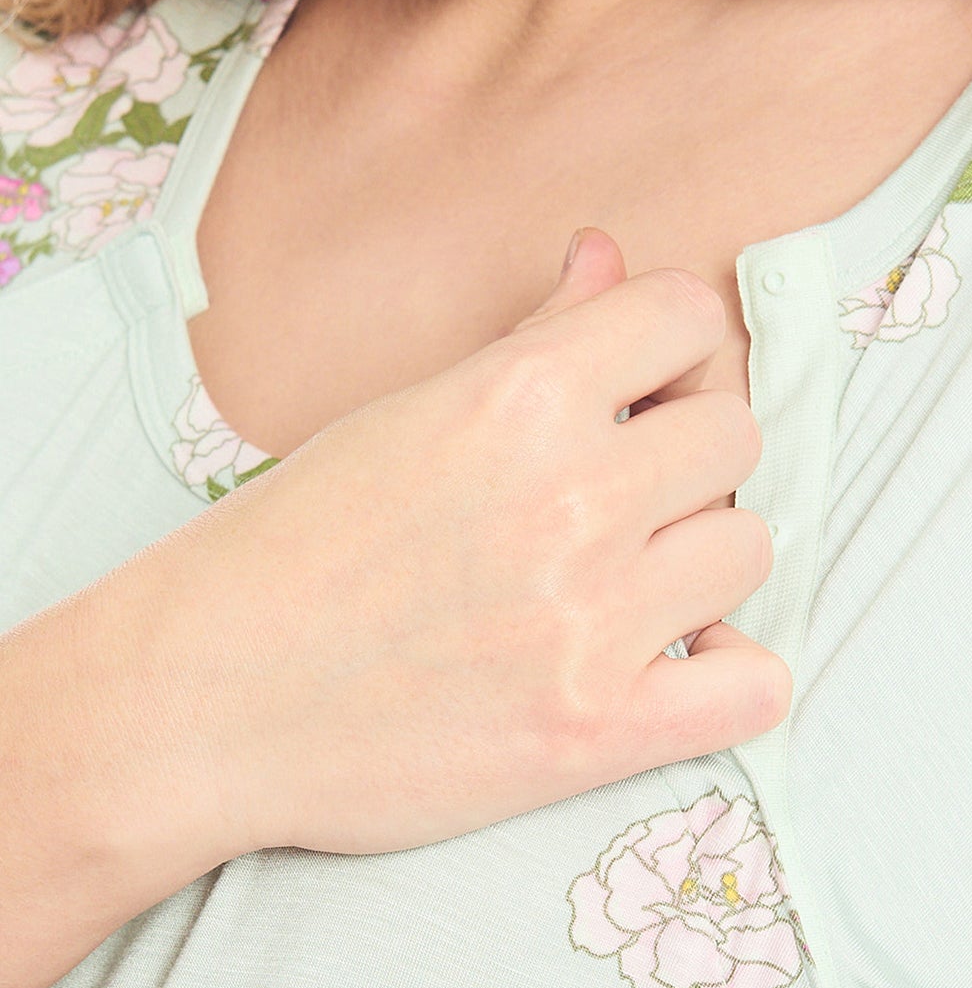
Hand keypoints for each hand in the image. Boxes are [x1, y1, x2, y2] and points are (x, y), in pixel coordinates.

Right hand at [158, 227, 790, 858]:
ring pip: (750, 546)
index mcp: (518, 395)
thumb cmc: (288, 550)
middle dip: (684, 462)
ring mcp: (589, 619)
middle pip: (733, 436)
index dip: (673, 354)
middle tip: (617, 505)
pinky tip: (669, 669)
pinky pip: (756, 686)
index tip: (639, 397)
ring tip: (623, 589)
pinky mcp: (596, 731)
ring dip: (698, 565)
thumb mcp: (402, 414)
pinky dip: (729, 676)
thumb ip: (531, 338)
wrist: (199, 699)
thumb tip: (606, 256)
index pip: (688, 318)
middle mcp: (569, 496)